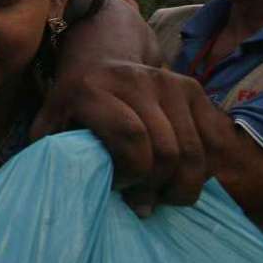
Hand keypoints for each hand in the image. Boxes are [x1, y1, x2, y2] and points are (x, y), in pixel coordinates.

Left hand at [31, 61, 209, 215]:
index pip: (130, 137)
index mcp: (91, 89)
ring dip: (183, 185)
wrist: (100, 59)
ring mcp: (167, 80)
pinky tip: (181, 177)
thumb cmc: (73, 105)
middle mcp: (132, 80)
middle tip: (144, 203)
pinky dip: (204, 168)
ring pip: (193, 149)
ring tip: (164, 197)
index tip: (118, 187)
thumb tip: (66, 193)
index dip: (131, 172)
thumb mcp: (50, 124)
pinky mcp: (192, 87)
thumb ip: (53, 155)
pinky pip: (212, 140)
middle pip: (166, 149)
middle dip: (158, 187)